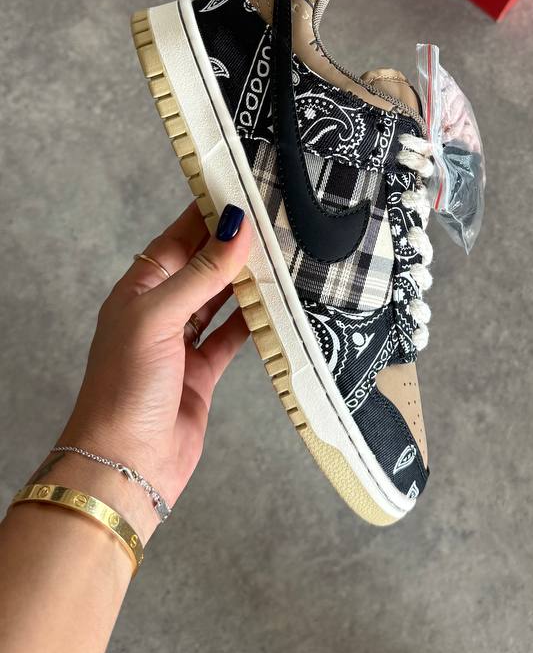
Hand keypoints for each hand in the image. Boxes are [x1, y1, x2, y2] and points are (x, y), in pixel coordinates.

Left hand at [55, 201, 251, 536]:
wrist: (125, 464)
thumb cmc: (125, 387)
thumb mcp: (159, 318)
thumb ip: (201, 273)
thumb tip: (236, 227)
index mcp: (140, 288)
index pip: (179, 237)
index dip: (209, 212)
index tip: (244, 188)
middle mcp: (161, 310)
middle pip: (204, 265)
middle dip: (235, 244)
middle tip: (278, 219)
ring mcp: (182, 342)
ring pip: (222, 298)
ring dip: (250, 281)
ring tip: (286, 255)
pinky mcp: (203, 372)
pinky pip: (234, 336)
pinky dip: (256, 322)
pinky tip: (281, 307)